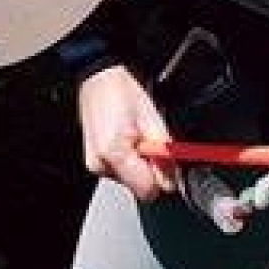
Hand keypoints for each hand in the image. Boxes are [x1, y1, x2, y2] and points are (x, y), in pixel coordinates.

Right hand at [77, 65, 176, 202]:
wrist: (99, 78)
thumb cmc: (122, 91)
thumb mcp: (152, 119)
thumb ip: (164, 151)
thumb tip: (174, 176)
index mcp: (115, 153)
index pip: (148, 189)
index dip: (162, 176)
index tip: (166, 161)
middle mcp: (100, 164)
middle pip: (139, 188)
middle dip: (151, 170)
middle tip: (151, 143)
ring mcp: (95, 164)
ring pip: (130, 180)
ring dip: (139, 165)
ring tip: (137, 137)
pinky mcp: (94, 162)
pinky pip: (120, 172)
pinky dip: (129, 161)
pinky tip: (127, 140)